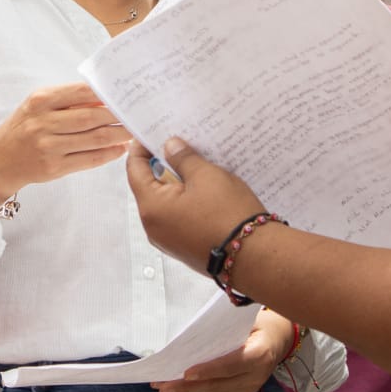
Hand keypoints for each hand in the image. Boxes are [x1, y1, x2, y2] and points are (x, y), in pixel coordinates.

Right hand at [0, 83, 129, 192]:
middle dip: (118, 117)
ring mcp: (48, 147)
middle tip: (136, 115)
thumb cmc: (25, 127)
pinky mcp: (54, 168)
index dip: (106, 94)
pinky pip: (89, 159)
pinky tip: (119, 149)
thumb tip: (105, 99)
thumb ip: (68, 100)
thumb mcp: (38, 106)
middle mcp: (43, 123)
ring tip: (132, 131)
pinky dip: (108, 154)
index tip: (124, 95)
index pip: (81, 92)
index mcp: (40, 101)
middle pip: (92, 117)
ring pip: (94, 139)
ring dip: (118, 135)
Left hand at [126, 136, 265, 272]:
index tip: (153, 134)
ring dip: (177, 184)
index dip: (141, 149)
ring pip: (166, 204)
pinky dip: (186, 202)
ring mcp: (168, 242)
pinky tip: (205, 191)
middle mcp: (153, 228)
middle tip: (179, 146)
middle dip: (163, 165)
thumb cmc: (229, 214)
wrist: (256, 257)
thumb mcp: (206, 176)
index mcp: (151, 207)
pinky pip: (178, 218)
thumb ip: (183, 158)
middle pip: (149, 188)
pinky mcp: (184, 249)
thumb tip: (169, 147)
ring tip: (196, 166)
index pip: (134, 170)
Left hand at [151, 307, 292, 391]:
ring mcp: (251, 386)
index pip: (231, 364)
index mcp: (260, 353)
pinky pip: (218, 389)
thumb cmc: (259, 322)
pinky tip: (179, 386)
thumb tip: (194, 330)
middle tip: (162, 385)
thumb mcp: (246, 319)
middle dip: (188, 385)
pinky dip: (198, 387)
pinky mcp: (243, 390)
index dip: (209, 369)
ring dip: (188, 389)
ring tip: (164, 387)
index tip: (186, 373)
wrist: (280, 338)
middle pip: (218, 383)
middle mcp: (257, 375)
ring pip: (215, 390)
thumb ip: (225, 328)